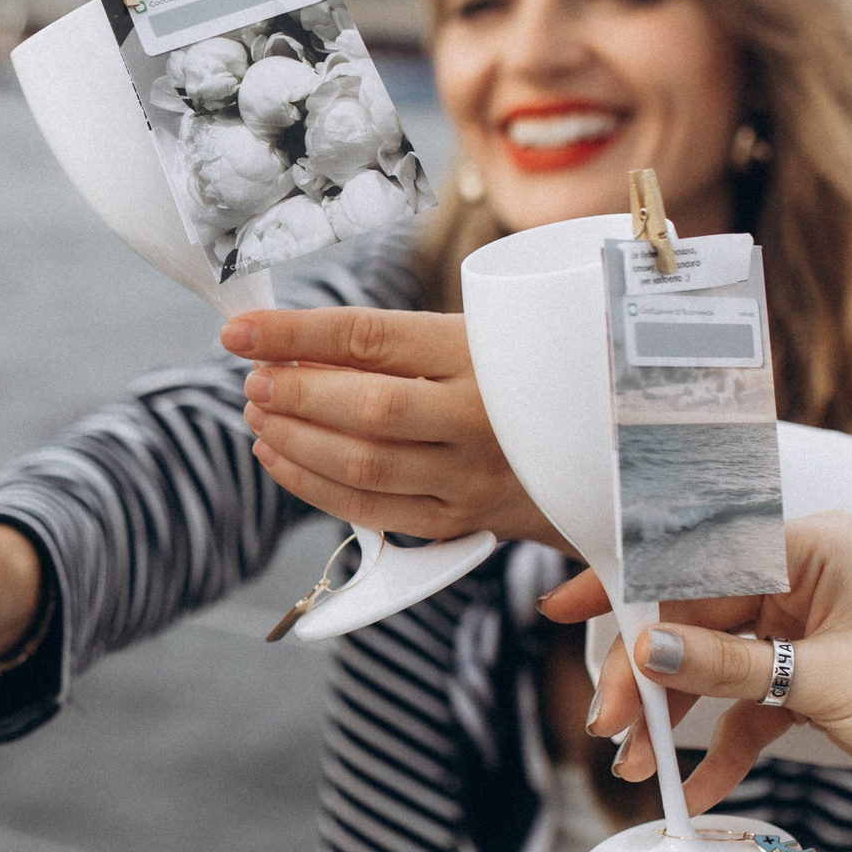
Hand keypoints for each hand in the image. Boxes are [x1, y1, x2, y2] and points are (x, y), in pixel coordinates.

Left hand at [222, 307, 560, 547]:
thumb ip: (396, 345)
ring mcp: (470, 477)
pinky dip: (312, 484)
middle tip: (254, 381)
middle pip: (365, 410)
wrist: (613, 451)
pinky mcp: (459, 521)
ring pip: (362, 467)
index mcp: (484, 355)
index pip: (370, 338)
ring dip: (294, 441)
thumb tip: (293, 348)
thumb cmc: (522, 375)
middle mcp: (481, 420)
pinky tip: (279, 457)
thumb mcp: (480, 335)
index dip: (294, 333)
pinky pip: (371, 510)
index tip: (239, 330)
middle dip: (293, 395)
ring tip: (259, 414)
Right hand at [540, 512, 851, 817]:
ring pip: (715, 666)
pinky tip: (697, 787)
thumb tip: (646, 646)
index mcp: (812, 548)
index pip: (696, 557)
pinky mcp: (819, 684)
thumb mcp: (825, 680)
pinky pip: (749, 707)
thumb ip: (728, 664)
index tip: (564, 607)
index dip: (626, 585)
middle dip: (646, 674)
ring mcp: (810, 634)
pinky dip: (722, 745)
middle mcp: (806, 581)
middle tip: (608, 724)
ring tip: (637, 765)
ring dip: (675, 716)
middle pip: (695, 618)